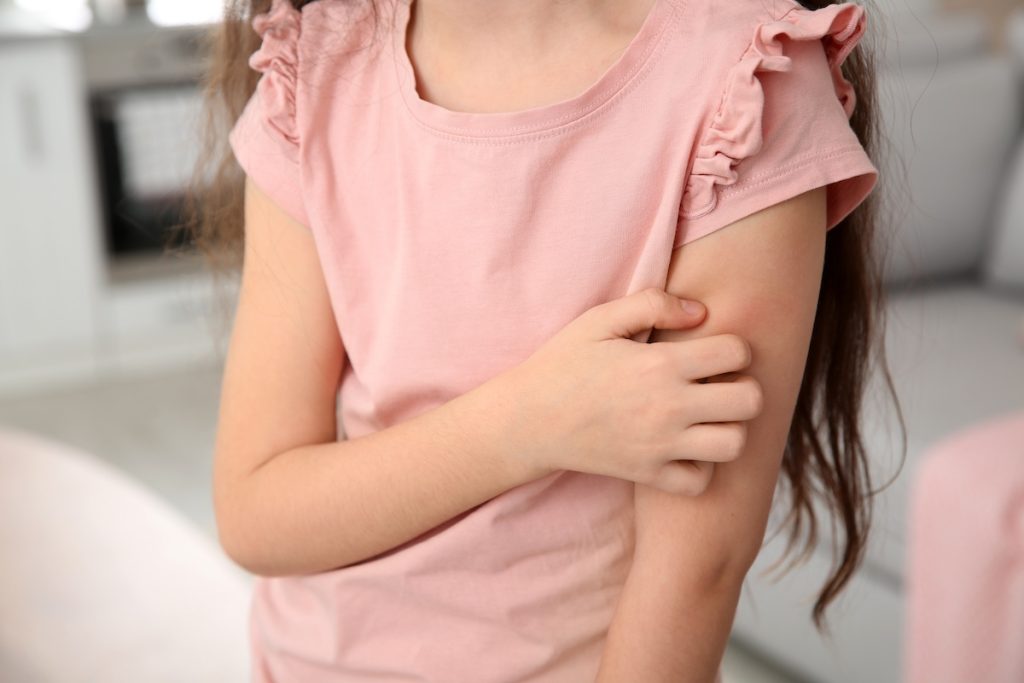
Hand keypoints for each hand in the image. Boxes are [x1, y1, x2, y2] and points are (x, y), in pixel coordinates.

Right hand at [500, 287, 762, 494]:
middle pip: (749, 400)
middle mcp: (668, 407)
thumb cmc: (564, 363)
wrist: (528, 421)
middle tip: (718, 384)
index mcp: (660, 364)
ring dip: (729, 428)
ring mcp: (660, 446)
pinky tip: (685, 448)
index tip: (712, 352)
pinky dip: (701, 467)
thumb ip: (653, 304)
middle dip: (742, 387)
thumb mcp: (600, 320)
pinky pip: (701, 481)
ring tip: (707, 417)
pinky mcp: (649, 475)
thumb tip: (700, 312)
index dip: (732, 347)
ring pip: (734, 444)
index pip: (737, 352)